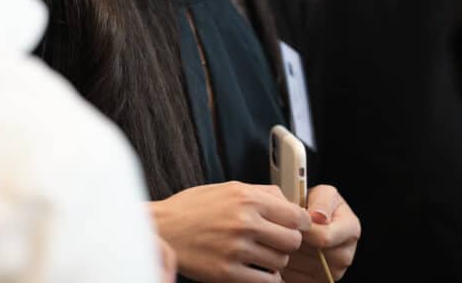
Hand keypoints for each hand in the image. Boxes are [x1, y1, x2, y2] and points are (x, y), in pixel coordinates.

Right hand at [150, 182, 311, 282]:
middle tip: (275, 242)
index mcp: (247, 198)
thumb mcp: (228, 188)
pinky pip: (265, 282)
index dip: (300, 223)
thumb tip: (291, 202)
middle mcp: (244, 222)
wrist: (161, 228)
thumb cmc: (193, 207)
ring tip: (260, 254)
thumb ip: (262, 193)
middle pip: (292, 240)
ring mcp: (235, 249)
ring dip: (275, 261)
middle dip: (288, 242)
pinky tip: (256, 271)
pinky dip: (266, 279)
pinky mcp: (226, 273)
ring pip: (281, 262)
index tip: (295, 227)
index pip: (296, 215)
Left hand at [283, 185, 359, 282]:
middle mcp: (346, 255)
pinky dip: (287, 269)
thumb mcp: (323, 193)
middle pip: (316, 257)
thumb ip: (321, 202)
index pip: (325, 238)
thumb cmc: (318, 204)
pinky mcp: (319, 282)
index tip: (292, 222)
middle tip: (284, 231)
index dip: (305, 230)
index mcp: (351, 230)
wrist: (313, 219)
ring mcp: (334, 272)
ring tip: (283, 240)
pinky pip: (298, 280)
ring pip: (304, 269)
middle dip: (296, 243)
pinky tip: (284, 253)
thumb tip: (318, 216)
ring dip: (289, 255)